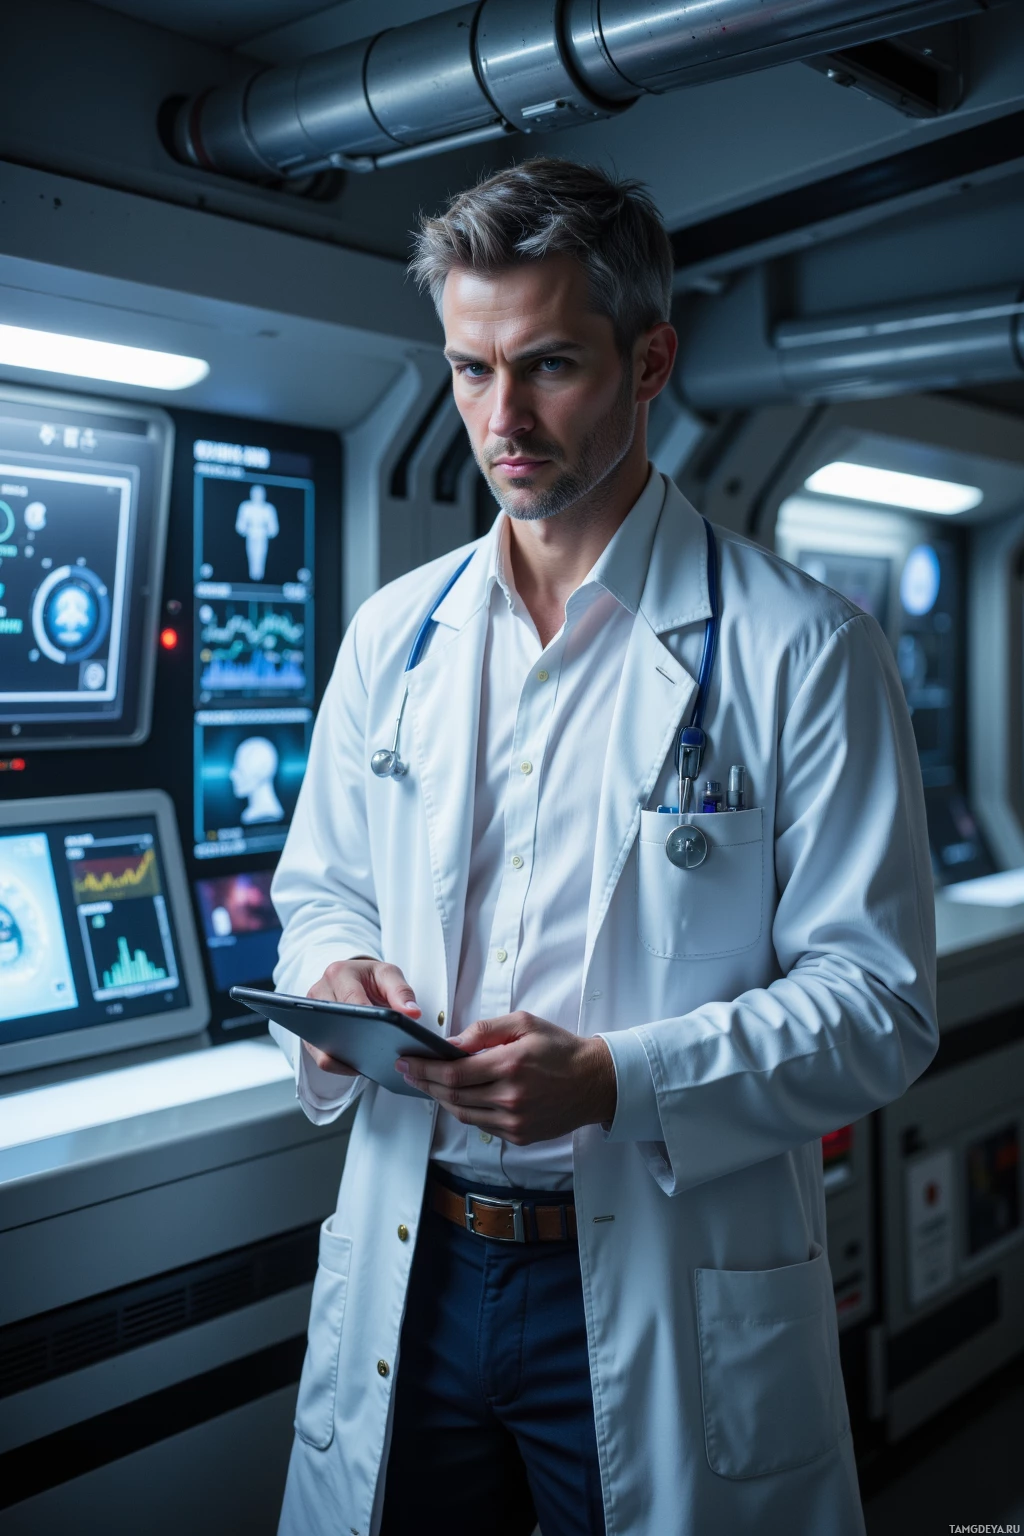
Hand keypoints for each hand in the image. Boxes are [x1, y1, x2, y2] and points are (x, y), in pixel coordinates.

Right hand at [303, 957, 420, 1075]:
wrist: (354, 980)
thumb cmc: (370, 979)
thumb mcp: (389, 976)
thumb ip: (402, 992)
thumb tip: (413, 1013)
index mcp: (339, 973)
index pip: (351, 999)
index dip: (366, 1018)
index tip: (381, 1032)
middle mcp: (319, 991)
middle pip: (335, 1023)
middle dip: (356, 1039)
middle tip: (378, 1051)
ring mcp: (311, 1014)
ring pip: (324, 1044)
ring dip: (345, 1057)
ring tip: (369, 1060)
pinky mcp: (309, 1033)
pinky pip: (321, 1057)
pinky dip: (339, 1065)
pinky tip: (358, 1066)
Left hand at [396, 1012, 615, 1142]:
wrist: (595, 1082)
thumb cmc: (560, 1049)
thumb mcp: (525, 1024)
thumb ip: (485, 1029)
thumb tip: (452, 1042)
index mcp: (510, 1065)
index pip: (453, 1072)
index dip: (424, 1069)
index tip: (406, 1061)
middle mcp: (510, 1098)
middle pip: (452, 1096)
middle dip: (424, 1083)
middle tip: (407, 1072)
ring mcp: (515, 1122)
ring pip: (463, 1113)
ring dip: (440, 1099)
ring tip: (427, 1084)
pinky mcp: (519, 1136)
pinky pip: (481, 1125)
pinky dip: (464, 1110)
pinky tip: (456, 1097)